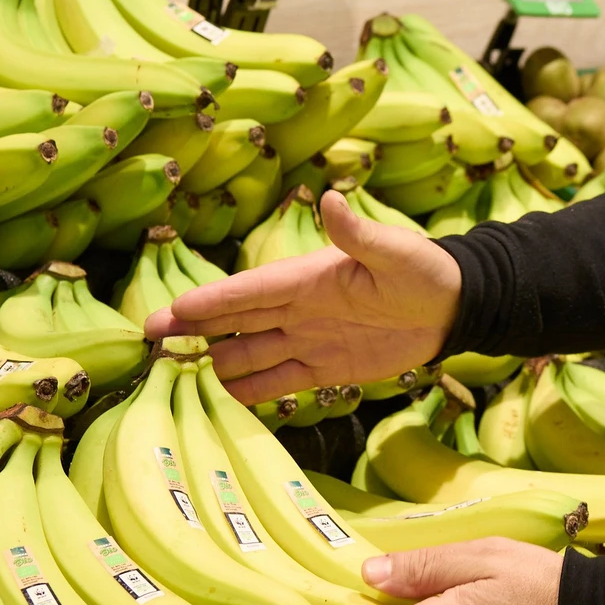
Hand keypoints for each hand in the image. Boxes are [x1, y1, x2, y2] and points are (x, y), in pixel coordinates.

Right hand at [146, 191, 462, 403]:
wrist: (455, 308)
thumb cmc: (425, 271)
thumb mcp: (394, 251)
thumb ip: (357, 233)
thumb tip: (332, 199)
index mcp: (304, 279)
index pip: (244, 295)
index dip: (205, 304)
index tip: (165, 315)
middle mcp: (297, 311)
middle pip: (233, 324)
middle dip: (192, 333)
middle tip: (148, 344)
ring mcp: (307, 341)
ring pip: (248, 356)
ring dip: (214, 367)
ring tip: (172, 381)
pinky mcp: (325, 370)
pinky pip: (278, 384)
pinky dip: (249, 395)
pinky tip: (220, 405)